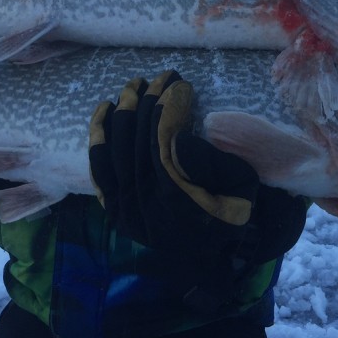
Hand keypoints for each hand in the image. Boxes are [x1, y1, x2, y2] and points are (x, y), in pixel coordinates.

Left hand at [89, 70, 259, 249]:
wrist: (210, 259)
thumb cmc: (231, 215)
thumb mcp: (239, 186)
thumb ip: (212, 161)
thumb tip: (179, 136)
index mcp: (176, 199)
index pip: (162, 140)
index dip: (168, 107)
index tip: (179, 83)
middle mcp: (143, 203)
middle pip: (136, 139)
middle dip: (148, 101)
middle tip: (161, 77)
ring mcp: (123, 207)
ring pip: (114, 148)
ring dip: (123, 111)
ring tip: (135, 86)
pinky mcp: (113, 208)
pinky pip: (99, 166)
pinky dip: (98, 135)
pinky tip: (104, 109)